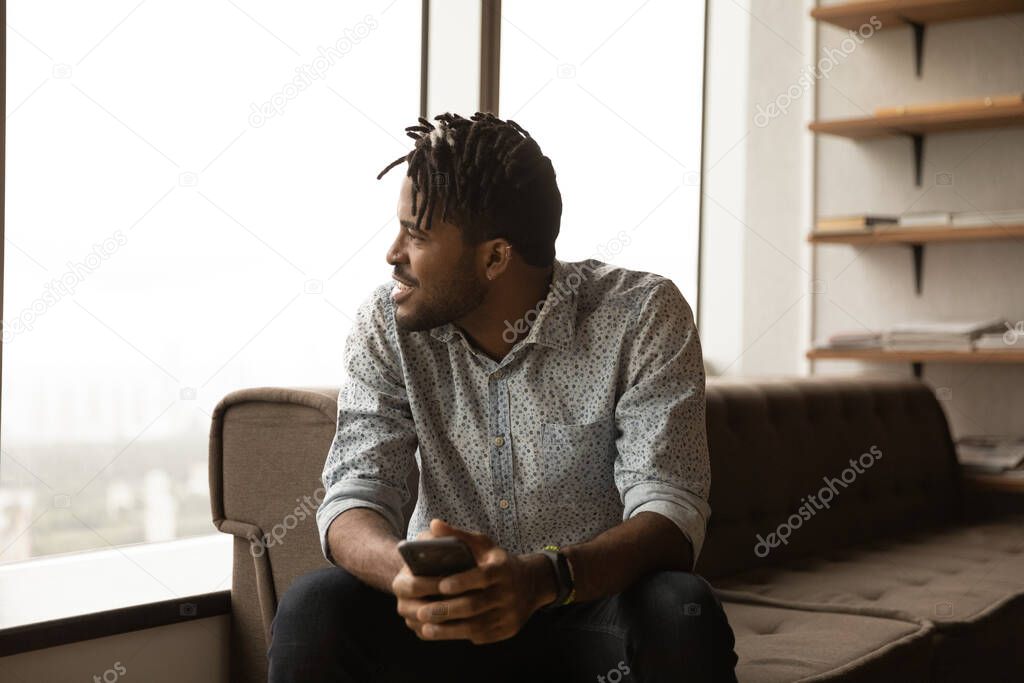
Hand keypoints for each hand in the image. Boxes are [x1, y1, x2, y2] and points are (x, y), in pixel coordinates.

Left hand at [392, 518, 554, 644]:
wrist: (533, 584)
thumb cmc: (498, 562)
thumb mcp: (484, 545)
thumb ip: (458, 535)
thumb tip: (433, 524)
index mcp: (502, 569)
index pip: (482, 576)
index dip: (462, 582)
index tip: (440, 585)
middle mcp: (508, 593)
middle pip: (475, 605)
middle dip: (446, 610)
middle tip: (421, 612)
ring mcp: (509, 614)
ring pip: (476, 626)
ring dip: (448, 630)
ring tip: (425, 628)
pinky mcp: (508, 630)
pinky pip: (482, 636)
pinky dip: (461, 636)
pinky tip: (442, 634)